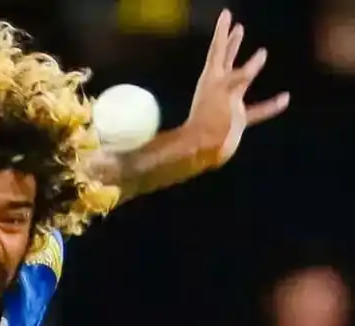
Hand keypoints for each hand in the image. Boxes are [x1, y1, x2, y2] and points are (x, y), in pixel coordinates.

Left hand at [185, 9, 289, 167]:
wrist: (201, 150)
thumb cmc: (208, 121)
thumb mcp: (223, 93)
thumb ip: (238, 77)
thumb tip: (258, 60)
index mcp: (212, 78)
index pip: (218, 48)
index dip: (222, 31)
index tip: (226, 14)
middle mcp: (220, 87)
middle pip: (226, 59)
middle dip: (231, 42)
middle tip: (238, 28)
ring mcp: (228, 103)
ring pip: (243, 80)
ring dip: (251, 66)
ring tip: (262, 53)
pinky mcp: (237, 120)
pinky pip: (257, 110)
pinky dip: (270, 105)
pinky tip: (285, 98)